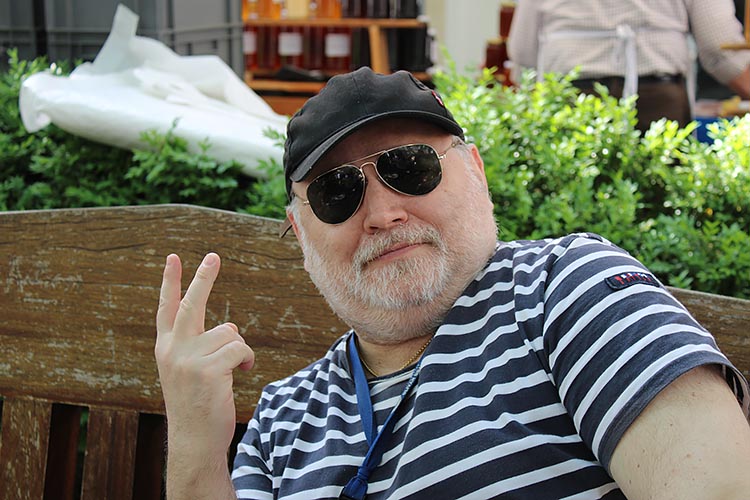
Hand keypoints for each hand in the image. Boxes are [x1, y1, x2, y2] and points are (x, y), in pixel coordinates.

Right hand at [155, 253, 254, 457]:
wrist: (194, 440)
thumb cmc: (198, 404)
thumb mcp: (192, 371)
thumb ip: (203, 345)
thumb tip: (230, 327)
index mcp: (166, 348)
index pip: (166, 308)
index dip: (170, 282)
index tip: (172, 258)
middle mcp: (173, 349)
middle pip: (192, 304)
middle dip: (204, 278)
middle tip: (213, 256)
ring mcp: (188, 359)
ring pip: (229, 332)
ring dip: (239, 349)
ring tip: (232, 371)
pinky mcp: (208, 369)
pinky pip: (240, 348)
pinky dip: (247, 360)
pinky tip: (241, 374)